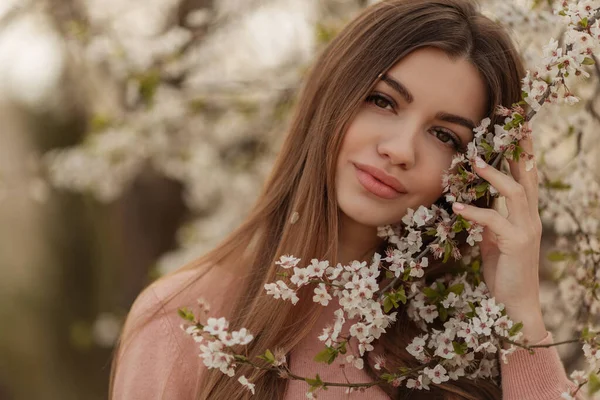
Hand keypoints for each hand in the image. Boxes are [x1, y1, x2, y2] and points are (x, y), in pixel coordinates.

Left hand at [451, 130, 546, 342]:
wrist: (514, 304)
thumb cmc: (503, 271)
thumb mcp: (494, 239)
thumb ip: (490, 220)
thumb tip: (476, 203)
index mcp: (525, 215)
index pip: (527, 177)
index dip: (523, 153)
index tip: (518, 130)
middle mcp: (530, 218)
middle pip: (529, 176)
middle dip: (521, 151)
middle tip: (512, 127)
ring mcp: (526, 230)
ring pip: (516, 193)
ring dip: (495, 176)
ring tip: (475, 162)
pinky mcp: (516, 244)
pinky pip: (496, 221)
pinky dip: (476, 213)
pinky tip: (458, 207)